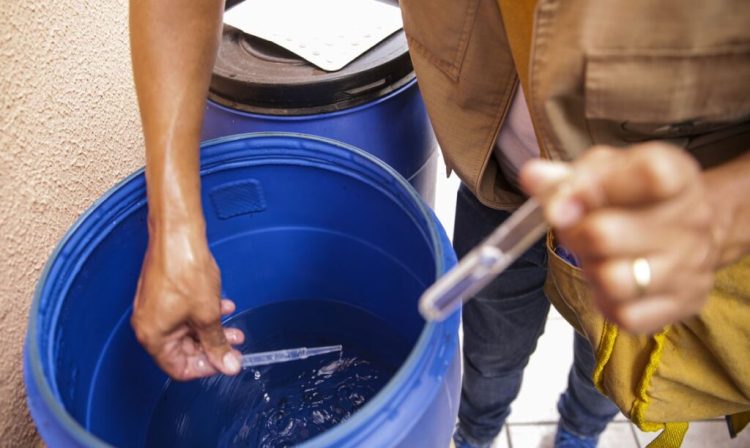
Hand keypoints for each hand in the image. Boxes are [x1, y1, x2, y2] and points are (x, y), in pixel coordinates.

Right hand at [131, 226, 243, 379]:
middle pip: (184, 349)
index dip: (205, 368)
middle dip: (212, 346)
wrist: (178, 236)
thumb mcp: (208, 315)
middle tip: (235, 344)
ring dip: (212, 329)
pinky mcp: (163, 294)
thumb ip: (217, 343)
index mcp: (153, 337)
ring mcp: (155, 308)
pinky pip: (185, 313)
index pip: (178, 368)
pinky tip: (223, 305)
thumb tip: (227, 365)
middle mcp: (149, 325)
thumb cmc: (185, 271)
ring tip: (234, 325)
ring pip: (188, 330)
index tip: (225, 361)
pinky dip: (204, 312)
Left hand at [520, 143, 719, 333]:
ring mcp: (689, 268)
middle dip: (575, 234)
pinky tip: (610, 284)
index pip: (648, 176)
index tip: (566, 198)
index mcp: (678, 176)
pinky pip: (625, 315)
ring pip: (613, 281)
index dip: (595, 188)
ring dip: (590, 270)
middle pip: (605, 235)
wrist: (694, 230)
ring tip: (596, 258)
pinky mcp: (684, 305)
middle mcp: (691, 221)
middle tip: (576, 230)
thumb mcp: (607, 170)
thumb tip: (532, 176)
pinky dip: (606, 302)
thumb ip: (568, 176)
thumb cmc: (637, 195)